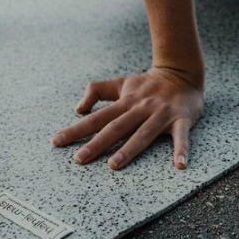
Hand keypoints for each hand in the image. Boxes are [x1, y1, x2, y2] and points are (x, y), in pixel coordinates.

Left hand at [51, 66, 203, 169]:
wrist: (181, 73)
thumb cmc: (147, 84)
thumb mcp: (120, 83)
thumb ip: (96, 91)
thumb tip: (78, 109)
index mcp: (124, 102)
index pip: (96, 118)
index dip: (76, 129)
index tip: (57, 141)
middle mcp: (140, 108)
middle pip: (115, 127)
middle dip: (96, 143)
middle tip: (79, 159)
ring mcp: (160, 114)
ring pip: (143, 134)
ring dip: (129, 149)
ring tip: (113, 165)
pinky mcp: (181, 119)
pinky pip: (181, 137)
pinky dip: (181, 150)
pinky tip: (179, 165)